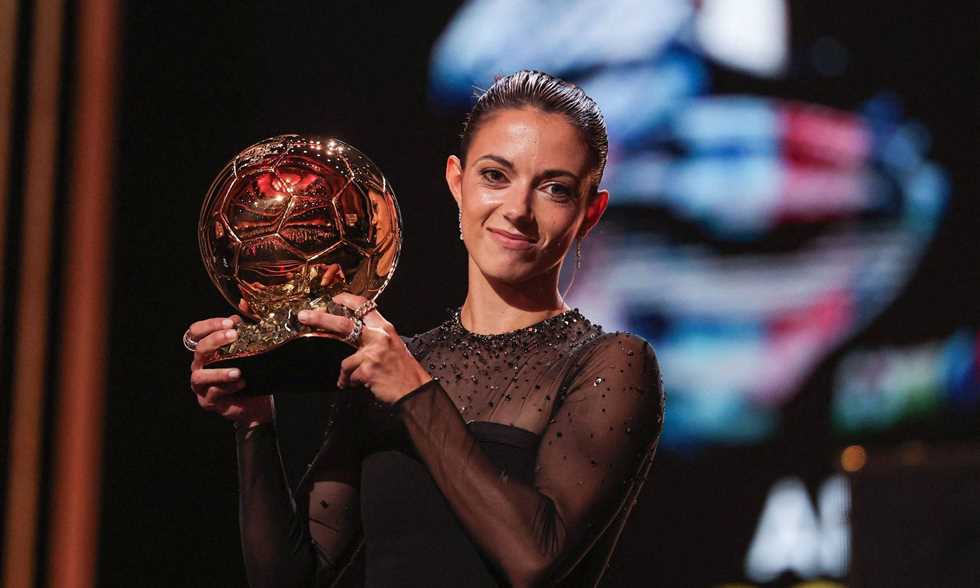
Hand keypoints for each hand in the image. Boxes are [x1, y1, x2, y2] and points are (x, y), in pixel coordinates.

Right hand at [186, 315, 272, 426]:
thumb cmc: (250, 373)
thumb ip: (245, 327)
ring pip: (201, 375)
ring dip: (219, 372)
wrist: (257, 404)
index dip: (209, 325)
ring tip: (237, 371)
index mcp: (206, 351)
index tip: (231, 322)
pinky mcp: (208, 401)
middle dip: (215, 340)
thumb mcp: (250, 349)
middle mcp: (200, 366)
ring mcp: (201, 385)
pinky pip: (213, 394)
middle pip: (199, 350)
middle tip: (234, 335)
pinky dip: (227, 388)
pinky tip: (241, 383)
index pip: (196, 332)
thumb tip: (244, 303)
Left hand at [297, 293, 431, 403]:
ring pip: (346, 360)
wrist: (414, 389)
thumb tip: (353, 334)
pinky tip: (361, 384)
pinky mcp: (367, 370)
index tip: (335, 298)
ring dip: (348, 373)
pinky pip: (349, 376)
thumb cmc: (403, 370)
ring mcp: (372, 353)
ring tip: (354, 379)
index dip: (347, 299)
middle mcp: (378, 337)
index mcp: (385, 328)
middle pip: (343, 324)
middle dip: (320, 319)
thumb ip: (375, 337)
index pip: (365, 306)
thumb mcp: (394, 345)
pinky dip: (351, 382)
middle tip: (304, 316)